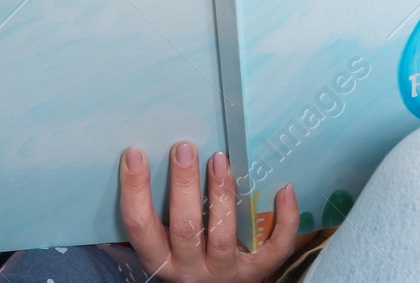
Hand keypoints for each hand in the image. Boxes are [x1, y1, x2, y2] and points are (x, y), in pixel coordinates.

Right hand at [119, 141, 298, 282]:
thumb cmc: (188, 254)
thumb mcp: (166, 242)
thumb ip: (157, 212)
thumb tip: (145, 158)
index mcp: (162, 259)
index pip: (140, 226)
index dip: (134, 191)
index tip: (135, 153)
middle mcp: (191, 270)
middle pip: (185, 229)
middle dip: (183, 186)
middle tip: (184, 148)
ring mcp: (227, 271)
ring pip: (222, 235)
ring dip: (221, 195)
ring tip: (220, 160)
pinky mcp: (258, 270)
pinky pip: (275, 248)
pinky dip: (285, 220)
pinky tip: (285, 190)